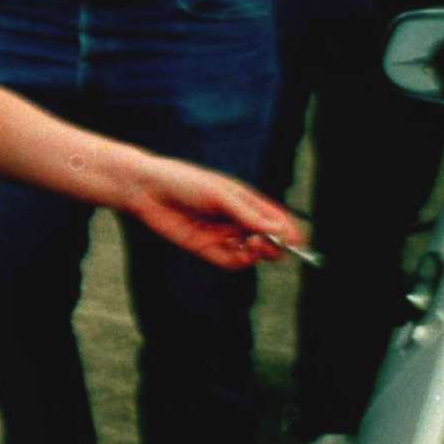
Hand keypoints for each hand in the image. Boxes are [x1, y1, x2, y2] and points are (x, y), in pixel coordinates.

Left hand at [118, 153, 302, 270]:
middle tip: (270, 242)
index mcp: (244, 201)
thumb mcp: (221, 194)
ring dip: (258, 252)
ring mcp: (222, 235)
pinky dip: (239, 260)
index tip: (298, 241)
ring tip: (254, 243)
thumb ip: (249, 214)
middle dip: (275, 245)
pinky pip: (231, 261)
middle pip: (268, 240)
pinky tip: (239, 250)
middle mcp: (236, 220)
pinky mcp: (206, 249)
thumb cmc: (184, 181)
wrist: (146, 189)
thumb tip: (280, 231)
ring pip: (252, 253)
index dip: (289, 232)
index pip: (275, 219)